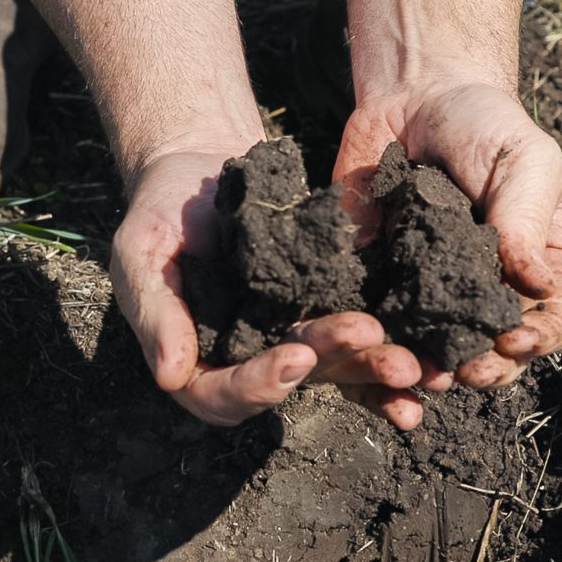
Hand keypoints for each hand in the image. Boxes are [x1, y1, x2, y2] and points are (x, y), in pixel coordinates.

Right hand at [112, 148, 427, 427]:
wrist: (201, 165)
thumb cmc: (159, 211)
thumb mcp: (139, 253)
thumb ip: (153, 312)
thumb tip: (171, 376)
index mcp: (196, 362)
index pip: (222, 395)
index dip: (259, 385)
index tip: (295, 356)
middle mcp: (247, 361)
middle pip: (290, 384)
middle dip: (333, 366)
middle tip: (371, 340)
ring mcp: (290, 338)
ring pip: (334, 367)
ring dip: (371, 367)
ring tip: (408, 358)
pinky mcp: (326, 310)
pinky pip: (359, 336)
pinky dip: (388, 347)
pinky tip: (422, 350)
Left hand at [334, 77, 561, 417]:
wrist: (414, 99)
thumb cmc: (486, 125)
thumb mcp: (522, 160)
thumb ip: (525, 219)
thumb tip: (536, 284)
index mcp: (538, 266)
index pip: (552, 321)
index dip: (536, 340)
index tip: (509, 340)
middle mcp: (486, 291)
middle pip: (494, 353)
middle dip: (478, 370)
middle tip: (456, 372)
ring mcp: (431, 291)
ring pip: (433, 351)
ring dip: (423, 369)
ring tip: (410, 373)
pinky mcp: (379, 281)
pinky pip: (375, 322)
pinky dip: (369, 342)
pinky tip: (362, 346)